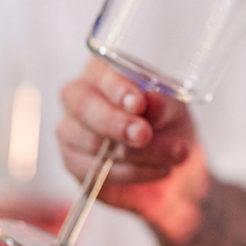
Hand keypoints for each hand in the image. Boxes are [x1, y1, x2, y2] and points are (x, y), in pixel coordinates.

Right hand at [57, 58, 210, 243]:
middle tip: (144, 135)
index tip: (139, 104)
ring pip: (93, 143)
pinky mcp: (75, 165)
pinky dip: (134, 172)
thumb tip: (150, 101)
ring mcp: (71, 133)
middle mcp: (77, 99)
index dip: (118, 89)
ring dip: (137, 153)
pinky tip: (160, 169)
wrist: (168, 156)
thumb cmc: (165, 119)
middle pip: (84, 108)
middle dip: (117, 123)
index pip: (99, 74)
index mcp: (100, 72)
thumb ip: (162, 104)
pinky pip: (99, 172)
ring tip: (174, 154)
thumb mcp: (173, 108)